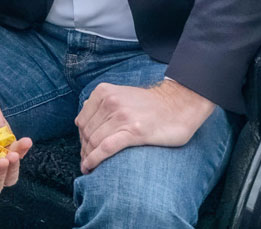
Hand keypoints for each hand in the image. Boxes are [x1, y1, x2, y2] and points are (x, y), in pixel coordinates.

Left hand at [75, 79, 215, 172]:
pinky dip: (94, 160)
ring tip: (90, 167)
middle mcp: (111, 102)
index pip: (82, 120)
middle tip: (87, 162)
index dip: (81, 138)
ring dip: (88, 158)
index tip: (85, 149)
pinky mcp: (134, 132)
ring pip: (94, 141)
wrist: (179, 105)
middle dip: (84, 150)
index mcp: (104, 92)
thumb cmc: (151, 105)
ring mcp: (122, 116)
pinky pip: (106, 148)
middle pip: (87, 133)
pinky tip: (90, 168)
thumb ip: (102, 104)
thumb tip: (82, 122)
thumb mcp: (121, 95)